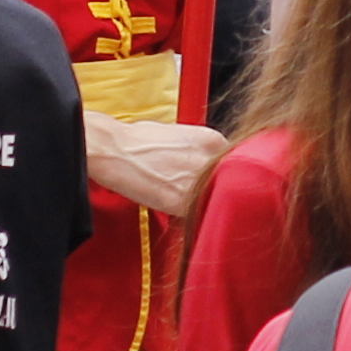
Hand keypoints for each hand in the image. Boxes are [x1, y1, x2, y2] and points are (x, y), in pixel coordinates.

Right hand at [86, 112, 230, 221]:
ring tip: (188, 201)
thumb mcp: (181, 135)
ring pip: (214, 199)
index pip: (234, 162)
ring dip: (206, 203)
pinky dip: (190, 215)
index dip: (225, 173)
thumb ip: (201, 150)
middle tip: (205, 193)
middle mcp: (210, 160)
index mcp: (212, 140)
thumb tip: (209, 163)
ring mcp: (198, 182)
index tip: (218, 180)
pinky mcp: (182, 203)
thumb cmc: (141, 141)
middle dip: (218, 189)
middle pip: (229, 182)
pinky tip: (178, 210)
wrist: (117, 152)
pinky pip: (196, 214)